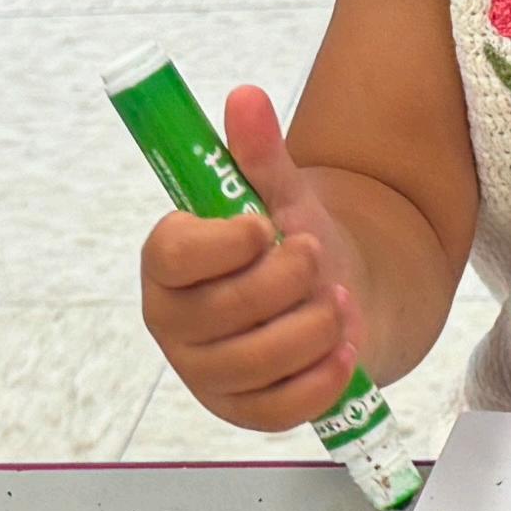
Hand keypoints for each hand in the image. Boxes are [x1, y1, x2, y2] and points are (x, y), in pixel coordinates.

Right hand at [137, 86, 363, 432]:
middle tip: (314, 257)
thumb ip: (258, 153)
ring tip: (336, 300)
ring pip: (261, 357)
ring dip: (315, 324)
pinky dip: (323, 376)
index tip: (263, 225)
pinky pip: (282, 407)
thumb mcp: (279, 196)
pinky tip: (344, 347)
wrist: (328, 299)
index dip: (225, 241)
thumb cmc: (288, 246)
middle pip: (228, 306)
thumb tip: (245, 97)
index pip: (174, 254)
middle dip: (290, 278)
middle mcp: (173, 321)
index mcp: (166, 262)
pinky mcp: (241, 413)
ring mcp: (205, 373)